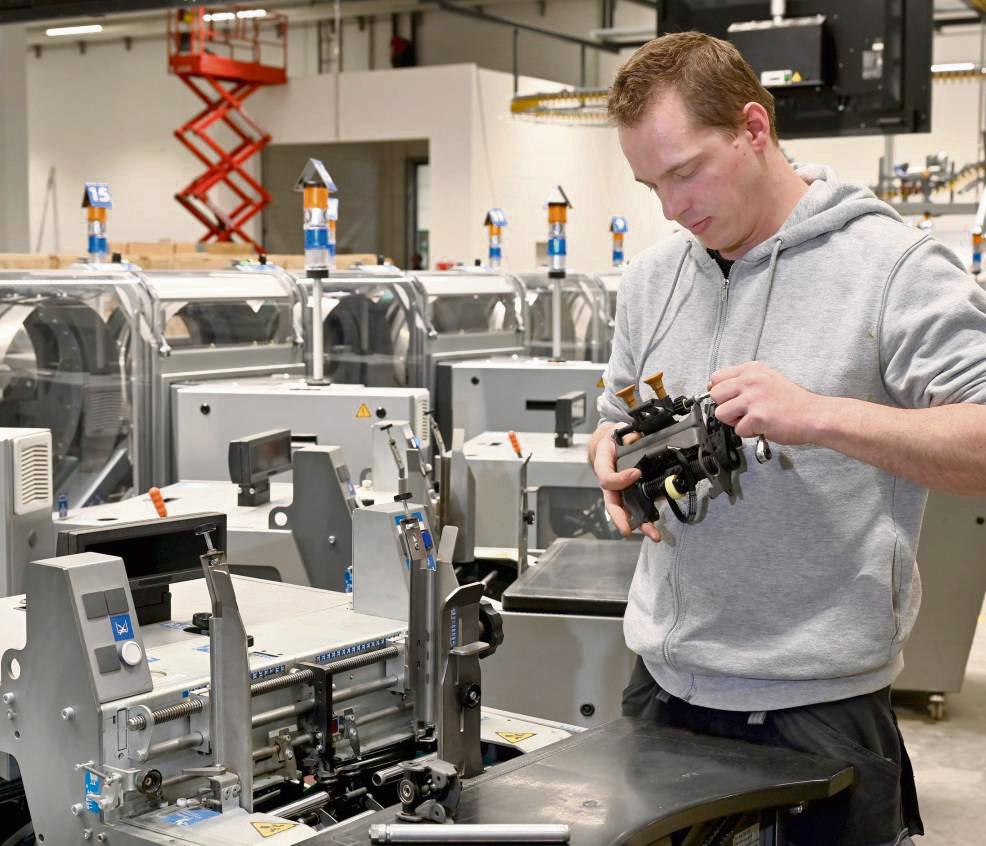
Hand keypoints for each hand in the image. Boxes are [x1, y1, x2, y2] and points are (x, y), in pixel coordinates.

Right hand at [590, 426, 661, 541]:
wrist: (607, 443)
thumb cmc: (612, 439)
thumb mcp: (617, 431)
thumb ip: (628, 435)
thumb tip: (637, 438)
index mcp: (603, 464)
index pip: (607, 477)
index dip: (620, 478)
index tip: (636, 474)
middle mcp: (608, 481)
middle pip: (611, 503)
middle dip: (621, 519)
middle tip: (628, 530)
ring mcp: (617, 490)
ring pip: (624, 510)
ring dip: (638, 524)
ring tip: (653, 534)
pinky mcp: (627, 494)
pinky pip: (633, 507)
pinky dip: (644, 518)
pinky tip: (656, 525)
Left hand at [709, 361, 824, 443]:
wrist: (815, 415)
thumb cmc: (792, 402)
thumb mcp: (767, 379)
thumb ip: (743, 382)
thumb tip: (714, 387)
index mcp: (752, 370)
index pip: (716, 377)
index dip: (720, 392)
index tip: (729, 399)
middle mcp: (751, 380)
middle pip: (715, 394)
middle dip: (725, 406)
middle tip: (743, 412)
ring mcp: (754, 398)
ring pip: (721, 413)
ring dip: (735, 421)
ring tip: (753, 419)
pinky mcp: (758, 416)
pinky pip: (738, 430)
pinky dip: (749, 432)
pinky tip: (763, 426)